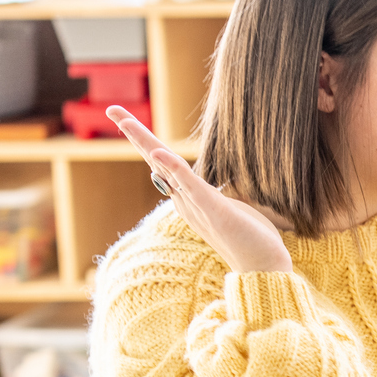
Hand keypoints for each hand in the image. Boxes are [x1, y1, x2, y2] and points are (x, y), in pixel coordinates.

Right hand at [107, 105, 290, 273]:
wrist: (263, 267)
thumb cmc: (249, 238)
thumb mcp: (225, 209)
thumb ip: (210, 196)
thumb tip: (205, 186)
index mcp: (188, 195)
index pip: (162, 162)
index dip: (145, 140)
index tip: (124, 118)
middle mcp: (185, 199)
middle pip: (155, 160)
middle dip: (135, 134)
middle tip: (113, 109)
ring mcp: (196, 205)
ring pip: (167, 168)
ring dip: (147, 144)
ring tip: (126, 122)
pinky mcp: (213, 211)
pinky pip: (191, 186)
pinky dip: (176, 170)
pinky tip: (161, 153)